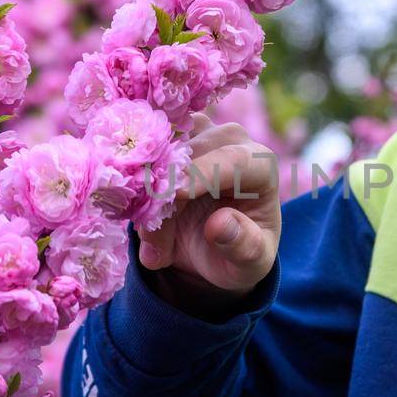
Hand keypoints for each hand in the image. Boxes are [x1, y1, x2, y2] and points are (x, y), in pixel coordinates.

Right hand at [136, 112, 281, 315]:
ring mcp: (199, 134)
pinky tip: (139, 219)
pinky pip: (144, 151)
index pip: (234, 159)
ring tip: (153, 247)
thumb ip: (243, 246)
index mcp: (261, 165)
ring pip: (162, 150)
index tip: (178, 195)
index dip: (204, 174)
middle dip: (167, 198)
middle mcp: (232, 141)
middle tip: (156, 250)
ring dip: (147, 194)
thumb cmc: (240, 250)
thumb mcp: (250, 262)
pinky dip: (135, 182)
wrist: (216, 246)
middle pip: (190, 155)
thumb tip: (219, 224)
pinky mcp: (171, 138)